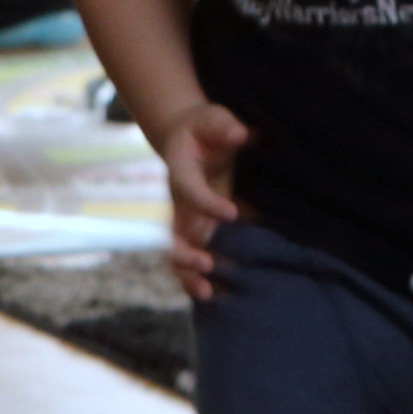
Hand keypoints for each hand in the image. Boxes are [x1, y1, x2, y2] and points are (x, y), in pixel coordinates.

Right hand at [152, 100, 253, 298]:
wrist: (188, 138)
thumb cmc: (204, 127)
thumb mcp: (212, 118)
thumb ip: (224, 126)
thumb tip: (239, 135)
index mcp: (179, 171)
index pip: (189, 190)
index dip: (207, 203)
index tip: (231, 212)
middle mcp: (177, 200)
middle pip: (173, 232)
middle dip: (186, 252)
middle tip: (207, 265)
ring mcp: (184, 218)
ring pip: (179, 252)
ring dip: (188, 274)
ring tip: (206, 292)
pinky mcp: (194, 228)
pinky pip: (191, 256)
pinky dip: (197, 277)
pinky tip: (214, 295)